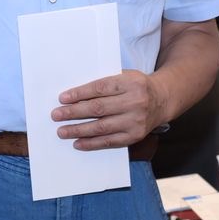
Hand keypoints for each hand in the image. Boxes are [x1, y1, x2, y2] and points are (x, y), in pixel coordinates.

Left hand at [53, 69, 167, 148]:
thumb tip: (74, 96)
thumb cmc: (136, 86)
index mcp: (130, 82)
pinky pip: (110, 141)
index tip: (63, 98)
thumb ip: (104, 83)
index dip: (80, 94)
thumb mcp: (124, 76)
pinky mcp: (135, 136)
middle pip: (99, 108)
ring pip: (102, 127)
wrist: (162, 100)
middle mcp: (135, 102)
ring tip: (62, 131)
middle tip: (56, 115)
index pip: (100, 88)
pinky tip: (78, 143)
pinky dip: (92, 143)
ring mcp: (136, 121)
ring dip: (79, 130)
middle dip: (74, 112)